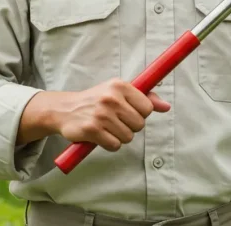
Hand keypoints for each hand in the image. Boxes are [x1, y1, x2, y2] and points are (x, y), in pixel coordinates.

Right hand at [52, 79, 170, 151]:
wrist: (64, 109)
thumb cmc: (96, 100)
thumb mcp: (118, 92)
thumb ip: (144, 97)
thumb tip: (166, 106)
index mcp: (119, 86)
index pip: (147, 108)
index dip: (140, 114)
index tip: (128, 112)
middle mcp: (111, 98)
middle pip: (139, 124)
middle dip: (130, 126)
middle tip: (115, 121)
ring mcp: (101, 114)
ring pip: (128, 137)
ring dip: (119, 136)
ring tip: (107, 128)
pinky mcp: (92, 130)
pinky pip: (115, 145)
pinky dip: (109, 144)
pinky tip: (101, 136)